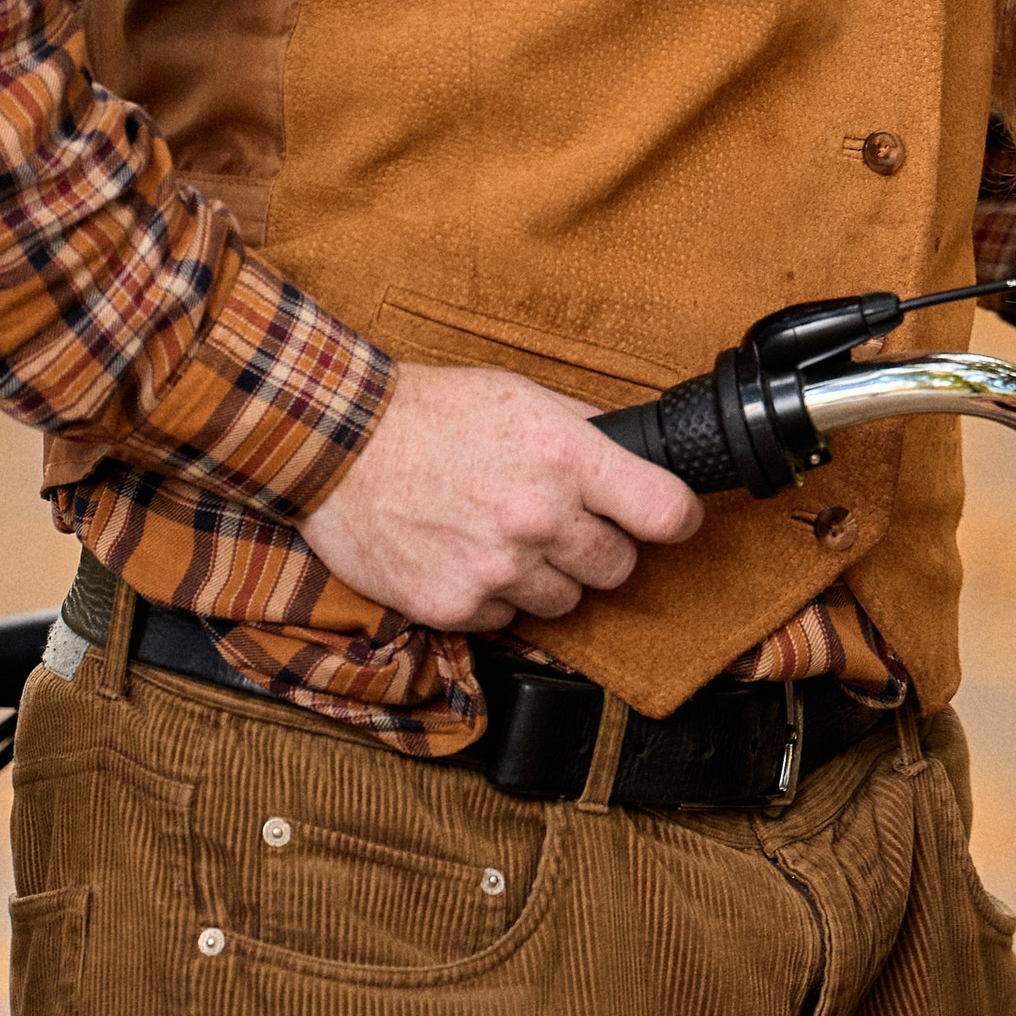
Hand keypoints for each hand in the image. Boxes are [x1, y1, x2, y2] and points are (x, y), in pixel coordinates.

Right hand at [297, 361, 704, 633]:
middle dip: (598, 548)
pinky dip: (493, 596)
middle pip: (619, 568)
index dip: (677, 519)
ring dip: (545, 577)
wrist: (338, 445)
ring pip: (566, 601)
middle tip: (558, 523)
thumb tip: (636, 458)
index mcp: (567, 458)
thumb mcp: (521, 396)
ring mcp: (498, 568)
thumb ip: (584, 432)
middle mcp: (540, 518)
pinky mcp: (457, 606)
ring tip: (501, 535)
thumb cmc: (430, 413)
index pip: (668, 513)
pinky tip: (464, 554)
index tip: (669, 520)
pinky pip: (507, 620)